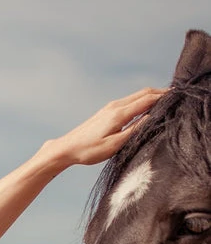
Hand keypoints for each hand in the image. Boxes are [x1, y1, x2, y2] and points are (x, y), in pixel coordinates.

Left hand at [47, 87, 166, 167]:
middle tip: (176, 95)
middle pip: (144, 93)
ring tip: (166, 98)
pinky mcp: (107, 111)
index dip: (163, 97)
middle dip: (161, 93)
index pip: (147, 99)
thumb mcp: (114, 145)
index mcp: (119, 114)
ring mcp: (111, 107)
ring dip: (152, 95)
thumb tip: (150, 117)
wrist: (67, 148)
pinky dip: (142, 99)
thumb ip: (134, 130)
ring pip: (137, 95)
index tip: (177, 96)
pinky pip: (130, 100)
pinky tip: (147, 105)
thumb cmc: (89, 151)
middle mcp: (116, 106)